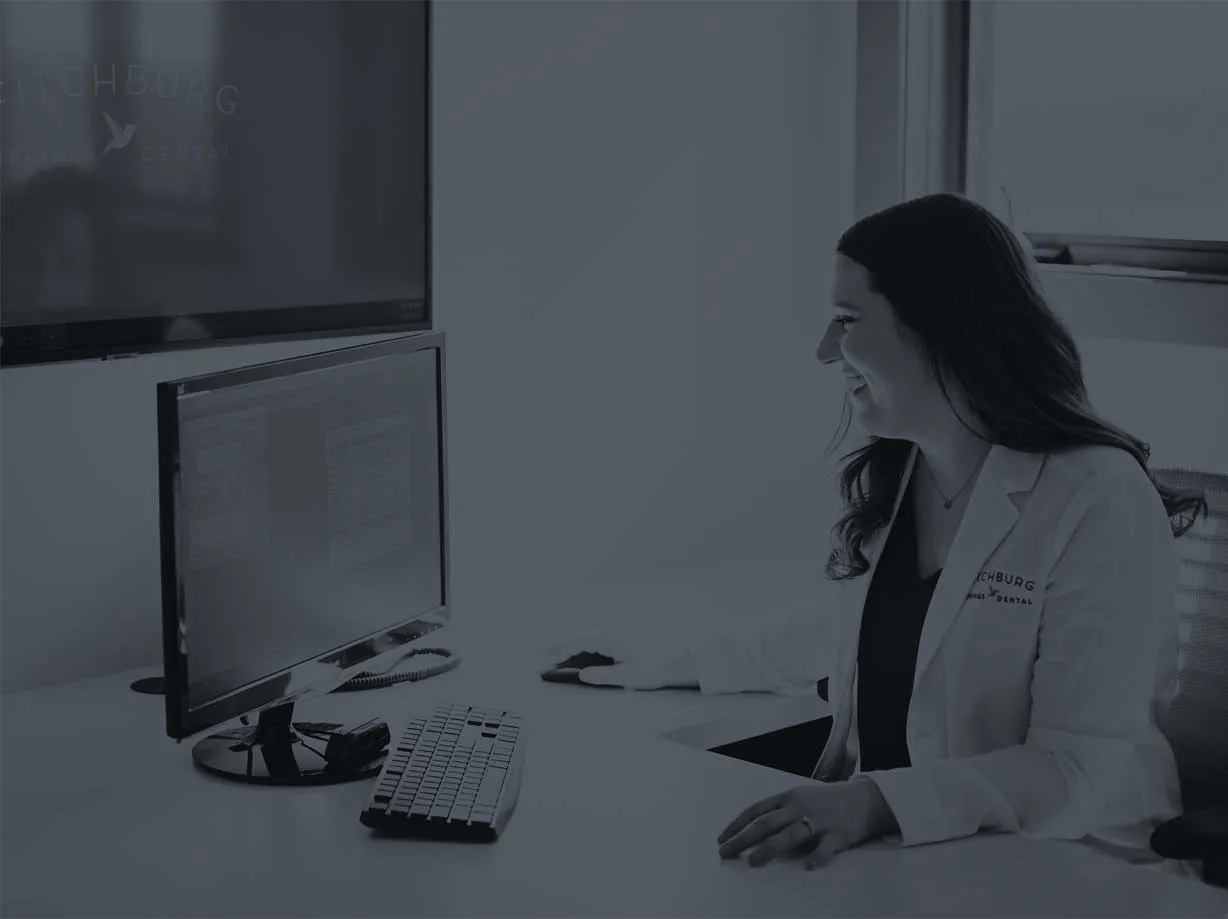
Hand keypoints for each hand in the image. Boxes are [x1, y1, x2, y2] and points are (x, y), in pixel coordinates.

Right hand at [543, 636, 682, 690]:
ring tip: (560, 657)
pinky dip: (583, 644)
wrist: (676, 655)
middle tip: (549, 658)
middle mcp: (610, 631)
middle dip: (564, 646)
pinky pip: (595, 637)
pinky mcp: (617, 634)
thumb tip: (582, 675)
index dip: (564, 650)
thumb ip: (604, 675)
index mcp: (610, 639)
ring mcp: (613, 631)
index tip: (553, 659)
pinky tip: (579, 654)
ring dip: (573, 644)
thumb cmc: (653, 665)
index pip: (580, 641)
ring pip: (587, 635)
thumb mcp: (629, 674)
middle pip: (581, 636)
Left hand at [717, 777, 893, 869]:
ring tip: (753, 862)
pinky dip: (817, 856)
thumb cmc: (826, 801)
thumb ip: (779, 811)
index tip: (722, 839)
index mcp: (788, 797)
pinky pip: (826, 846)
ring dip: (769, 849)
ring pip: (790, 835)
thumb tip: (750, 828)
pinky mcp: (839, 834)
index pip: (756, 810)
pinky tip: (808, 866)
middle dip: (743, 839)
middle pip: (766, 823)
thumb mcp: (799, 798)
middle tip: (726, 853)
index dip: (737, 824)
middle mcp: (800, 806)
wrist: (864, 799)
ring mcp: (819, 820)